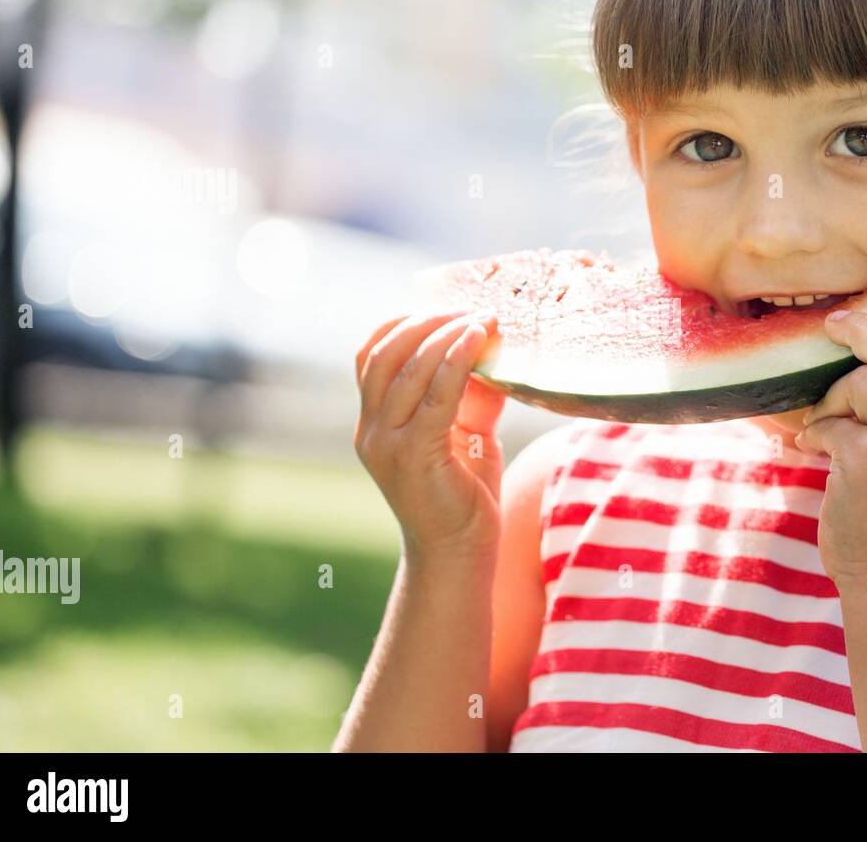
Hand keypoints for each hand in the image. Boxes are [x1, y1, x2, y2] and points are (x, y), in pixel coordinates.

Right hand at [353, 307, 507, 558]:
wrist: (458, 558)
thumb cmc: (464, 498)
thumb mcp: (468, 435)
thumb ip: (473, 395)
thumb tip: (496, 351)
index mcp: (374, 423)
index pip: (370, 354)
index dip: (404, 323)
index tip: (447, 308)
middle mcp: (371, 431)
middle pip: (385, 352)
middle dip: (426, 321)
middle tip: (469, 309)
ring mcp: (387, 444)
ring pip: (407, 368)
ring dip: (446, 334)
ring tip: (482, 319)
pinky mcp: (414, 455)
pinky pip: (435, 395)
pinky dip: (456, 360)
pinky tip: (479, 341)